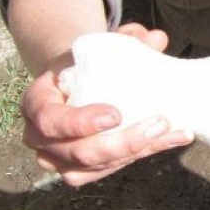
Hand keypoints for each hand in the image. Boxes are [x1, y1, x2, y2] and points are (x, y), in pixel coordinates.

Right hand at [20, 24, 193, 187]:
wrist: (74, 80)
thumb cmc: (84, 62)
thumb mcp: (97, 46)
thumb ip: (126, 40)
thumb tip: (157, 38)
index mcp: (36, 102)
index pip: (51, 120)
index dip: (81, 123)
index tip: (116, 115)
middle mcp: (39, 137)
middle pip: (79, 152)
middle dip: (123, 142)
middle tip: (160, 122)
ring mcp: (58, 159)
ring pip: (97, 167)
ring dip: (139, 151)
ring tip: (174, 132)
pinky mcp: (80, 171)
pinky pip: (110, 170)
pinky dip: (144, 154)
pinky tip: (172, 139)